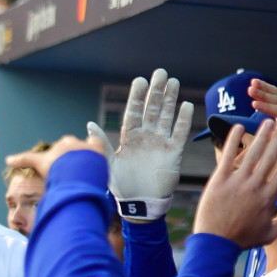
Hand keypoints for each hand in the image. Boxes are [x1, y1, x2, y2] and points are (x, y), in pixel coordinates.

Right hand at [5, 134, 105, 180]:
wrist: (74, 171)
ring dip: (84, 157)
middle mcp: (72, 142)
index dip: (57, 159)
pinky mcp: (98, 149)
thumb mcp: (38, 164)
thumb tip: (7, 160)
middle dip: (70, 158)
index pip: (58, 149)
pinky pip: (97, 145)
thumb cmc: (55, 167)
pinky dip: (96, 150)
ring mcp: (85, 145)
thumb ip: (24, 160)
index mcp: (59, 145)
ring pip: (84, 148)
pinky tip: (96, 160)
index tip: (58, 166)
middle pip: (70, 148)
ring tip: (83, 172)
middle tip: (70, 173)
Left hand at [86, 68, 193, 221]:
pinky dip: (183, 120)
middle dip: (156, 91)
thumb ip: (102, 144)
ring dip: (170, 100)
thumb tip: (89, 124)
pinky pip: (180, 133)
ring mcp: (160, 143)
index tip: (140, 81)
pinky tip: (186, 105)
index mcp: (129, 138)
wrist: (140, 204)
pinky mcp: (173, 153)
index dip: (137, 97)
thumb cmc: (122, 186)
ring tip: (174, 81)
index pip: (134, 112)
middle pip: (152, 110)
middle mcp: (145, 137)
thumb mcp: (109, 164)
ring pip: (166, 117)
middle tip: (160, 72)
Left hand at [192, 119, 276, 248]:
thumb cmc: (242, 239)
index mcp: (269, 197)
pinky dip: (232, 140)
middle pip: (270, 156)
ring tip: (267, 121)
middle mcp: (255, 186)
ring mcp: (237, 182)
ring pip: (252, 153)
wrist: (215, 243)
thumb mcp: (269, 233)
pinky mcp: (219, 180)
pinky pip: (227, 156)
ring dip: (260, 135)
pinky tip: (238, 127)